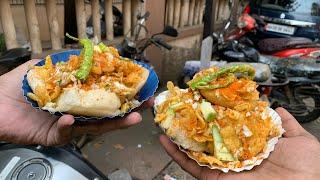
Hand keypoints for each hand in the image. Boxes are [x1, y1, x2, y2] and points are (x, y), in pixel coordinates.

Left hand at [0, 60, 153, 145]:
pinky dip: (69, 127)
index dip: (119, 90)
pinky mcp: (55, 136)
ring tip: (131, 118)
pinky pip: (66, 134)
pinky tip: (70, 119)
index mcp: (76, 96)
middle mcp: (76, 111)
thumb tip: (87, 56)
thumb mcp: (42, 66)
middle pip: (106, 113)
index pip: (102, 94)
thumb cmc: (15, 85)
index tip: (137, 85)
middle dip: (127, 110)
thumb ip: (63, 62)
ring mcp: (67, 125)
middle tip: (145, 105)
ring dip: (114, 123)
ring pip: (95, 127)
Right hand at [160, 108, 319, 179]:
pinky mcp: (213, 177)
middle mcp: (233, 154)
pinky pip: (191, 165)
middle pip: (207, 136)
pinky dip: (176, 154)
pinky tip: (164, 139)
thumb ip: (287, 125)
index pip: (228, 126)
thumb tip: (279, 109)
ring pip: (194, 149)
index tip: (204, 98)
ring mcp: (222, 165)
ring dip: (178, 135)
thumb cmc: (305, 169)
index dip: (215, 112)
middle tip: (178, 106)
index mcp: (250, 144)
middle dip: (192, 121)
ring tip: (164, 119)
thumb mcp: (299, 140)